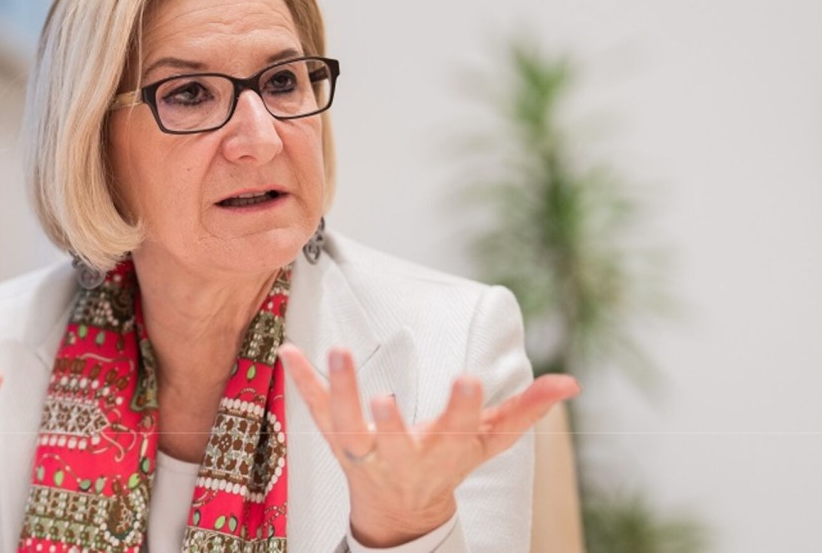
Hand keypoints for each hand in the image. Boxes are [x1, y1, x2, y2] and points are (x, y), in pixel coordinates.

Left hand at [279, 344, 578, 547]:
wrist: (399, 510)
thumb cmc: (448, 464)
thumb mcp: (489, 442)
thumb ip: (526, 410)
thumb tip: (571, 382)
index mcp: (444, 453)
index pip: (460, 430)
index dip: (464, 407)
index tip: (468, 379)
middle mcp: (401, 457)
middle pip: (392, 442)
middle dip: (389, 423)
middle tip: (382, 397)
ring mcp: (363, 450)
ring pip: (347, 426)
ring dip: (340, 390)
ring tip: (335, 351)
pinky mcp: (336, 440)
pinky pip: (314, 410)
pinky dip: (301, 382)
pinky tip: (289, 351)